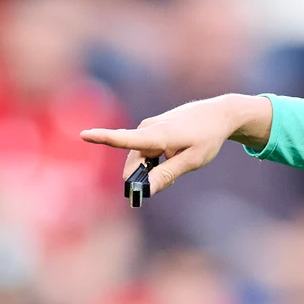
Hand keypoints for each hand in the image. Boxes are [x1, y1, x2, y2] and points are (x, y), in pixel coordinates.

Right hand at [80, 94, 271, 196]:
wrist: (218, 114)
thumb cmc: (207, 137)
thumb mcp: (193, 160)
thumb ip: (168, 174)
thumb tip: (146, 189)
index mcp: (157, 135)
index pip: (125, 138)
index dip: (103, 138)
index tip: (84, 135)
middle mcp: (148, 128)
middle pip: (133, 163)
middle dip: (143, 178)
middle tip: (166, 184)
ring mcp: (148, 127)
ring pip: (140, 159)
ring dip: (151, 170)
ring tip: (175, 170)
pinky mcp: (151, 128)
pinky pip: (145, 152)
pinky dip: (155, 161)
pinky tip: (171, 161)